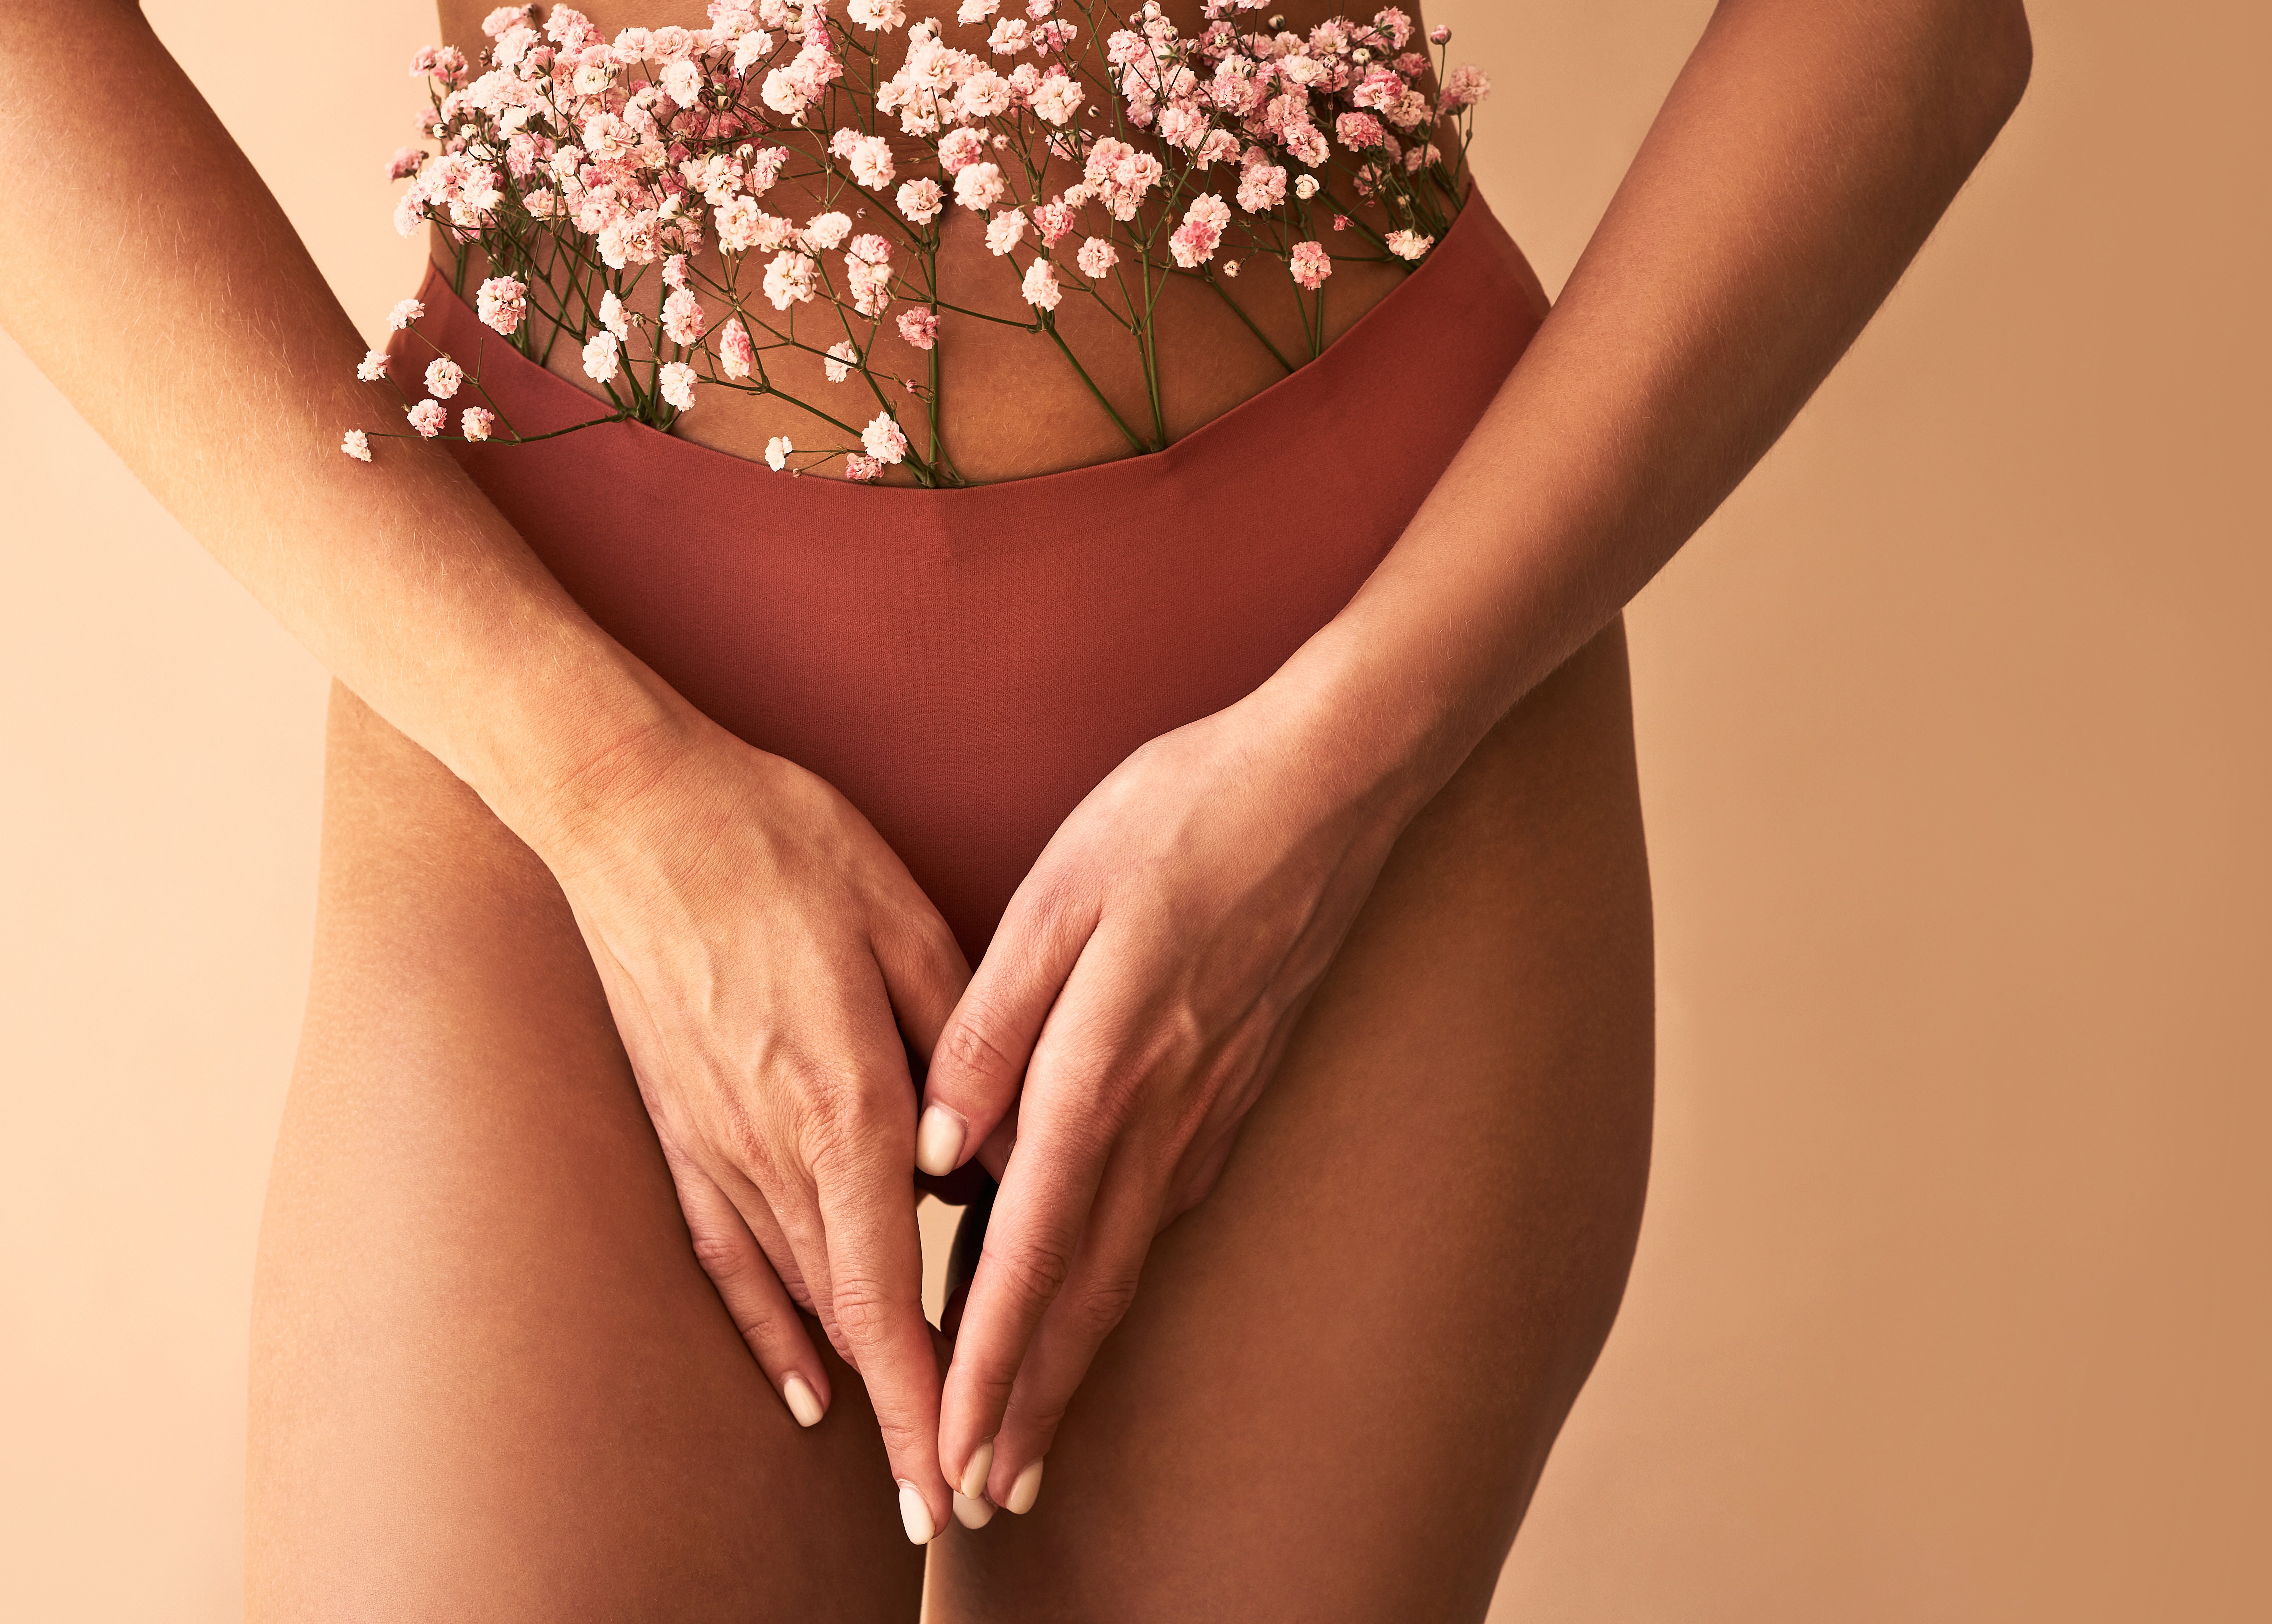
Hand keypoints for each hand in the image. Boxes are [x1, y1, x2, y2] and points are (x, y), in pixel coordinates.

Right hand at [541, 714, 972, 1540]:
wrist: (631, 808)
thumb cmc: (776, 843)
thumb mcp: (899, 917)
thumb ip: (957, 1043)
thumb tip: (989, 1147)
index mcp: (845, 1096)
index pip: (893, 1291)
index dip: (931, 1394)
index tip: (958, 1478)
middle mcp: (776, 1144)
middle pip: (848, 1317)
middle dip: (908, 1415)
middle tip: (954, 1498)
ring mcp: (715, 1140)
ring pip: (798, 1291)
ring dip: (852, 1380)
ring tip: (903, 1451)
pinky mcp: (677, 1123)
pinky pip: (724, 1251)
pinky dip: (764, 1324)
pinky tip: (799, 1380)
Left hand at [910, 687, 1409, 1518]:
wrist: (1331, 780)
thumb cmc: (1184, 813)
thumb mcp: (1061, 890)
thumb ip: (995, 1019)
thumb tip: (940, 1142)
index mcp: (1108, 1064)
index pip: (1033, 1244)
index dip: (991, 1356)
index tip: (955, 1441)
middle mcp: (1166, 1108)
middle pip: (1086, 1288)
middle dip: (1032, 1399)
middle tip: (985, 1491)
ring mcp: (1211, 1104)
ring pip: (1127, 1260)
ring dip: (1074, 1354)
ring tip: (1030, 1428)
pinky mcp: (1235, 1084)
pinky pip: (1162, 1206)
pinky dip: (1114, 1273)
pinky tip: (1090, 1293)